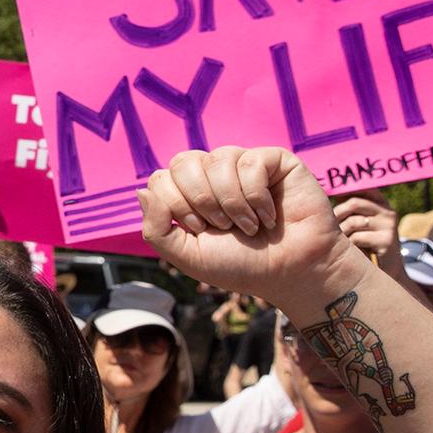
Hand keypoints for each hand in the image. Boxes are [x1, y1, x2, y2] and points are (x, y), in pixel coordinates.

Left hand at [138, 147, 361, 310]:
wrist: (292, 272)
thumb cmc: (242, 265)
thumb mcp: (188, 255)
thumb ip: (156, 228)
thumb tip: (140, 190)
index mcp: (189, 194)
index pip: (161, 178)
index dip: (177, 206)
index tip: (201, 230)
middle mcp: (213, 175)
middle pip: (182, 162)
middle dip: (200, 201)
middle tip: (223, 226)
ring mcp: (243, 164)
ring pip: (217, 161)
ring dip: (231, 203)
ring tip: (249, 226)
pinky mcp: (274, 160)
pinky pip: (250, 162)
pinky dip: (256, 196)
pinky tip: (269, 215)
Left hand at [331, 193, 405, 282]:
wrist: (388, 272)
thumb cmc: (367, 245)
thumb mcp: (360, 224)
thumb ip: (349, 210)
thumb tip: (327, 193)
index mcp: (382, 204)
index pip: (363, 188)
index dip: (345, 189)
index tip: (330, 193)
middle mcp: (387, 212)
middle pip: (353, 203)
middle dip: (337, 214)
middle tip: (329, 226)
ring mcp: (389, 226)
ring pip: (353, 222)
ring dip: (341, 233)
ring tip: (341, 242)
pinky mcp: (387, 241)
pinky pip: (357, 238)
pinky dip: (349, 245)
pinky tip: (353, 251)